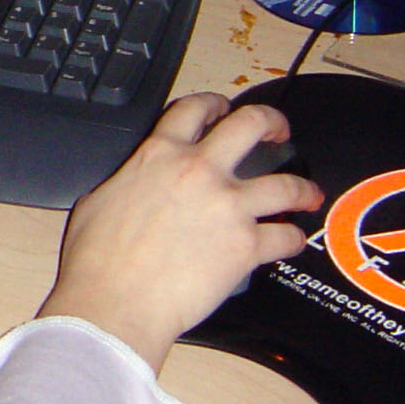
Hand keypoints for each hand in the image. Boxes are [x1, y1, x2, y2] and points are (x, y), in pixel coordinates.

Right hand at [35, 94, 322, 373]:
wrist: (115, 300)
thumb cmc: (96, 258)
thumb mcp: (98, 198)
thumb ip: (129, 181)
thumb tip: (135, 185)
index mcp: (159, 154)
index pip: (193, 109)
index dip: (213, 103)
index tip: (223, 109)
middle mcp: (199, 171)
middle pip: (251, 124)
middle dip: (272, 123)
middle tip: (278, 133)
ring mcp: (228, 206)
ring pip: (285, 184)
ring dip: (302, 188)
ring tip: (308, 194)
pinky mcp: (246, 245)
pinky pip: (285, 237)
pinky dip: (292, 238)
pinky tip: (291, 241)